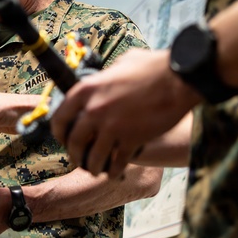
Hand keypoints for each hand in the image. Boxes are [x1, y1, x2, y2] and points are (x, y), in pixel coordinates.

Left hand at [50, 48, 200, 175]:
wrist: (178, 79)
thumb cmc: (152, 67)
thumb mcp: (120, 64)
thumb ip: (106, 76)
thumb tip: (103, 80)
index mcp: (87, 90)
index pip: (60, 118)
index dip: (59, 132)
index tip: (64, 138)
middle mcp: (94, 110)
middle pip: (74, 142)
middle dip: (75, 154)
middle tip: (79, 159)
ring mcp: (112, 127)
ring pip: (93, 157)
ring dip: (92, 167)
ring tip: (95, 170)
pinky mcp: (131, 140)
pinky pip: (116, 163)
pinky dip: (114, 171)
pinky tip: (114, 173)